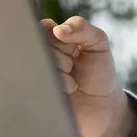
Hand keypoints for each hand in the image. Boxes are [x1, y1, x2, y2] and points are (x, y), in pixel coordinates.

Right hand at [41, 16, 136, 136]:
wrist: (101, 108)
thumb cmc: (99, 72)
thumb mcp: (98, 43)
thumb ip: (83, 28)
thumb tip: (58, 29)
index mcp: (53, 39)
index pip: (42, 28)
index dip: (55, 37)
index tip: (70, 45)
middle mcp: (40, 56)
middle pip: (38, 49)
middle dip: (61, 59)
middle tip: (73, 66)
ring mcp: (36, 76)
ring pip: (38, 69)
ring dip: (60, 77)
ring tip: (72, 84)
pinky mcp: (35, 96)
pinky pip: (37, 88)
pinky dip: (57, 90)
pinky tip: (66, 95)